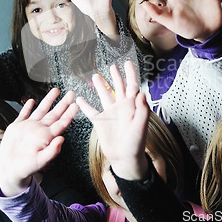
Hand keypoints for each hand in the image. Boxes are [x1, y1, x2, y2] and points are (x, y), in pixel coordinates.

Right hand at [0, 89, 76, 196]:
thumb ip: (52, 151)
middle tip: (71, 93)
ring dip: (48, 100)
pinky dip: (27, 107)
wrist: (10, 169)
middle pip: (54, 113)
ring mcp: (29, 127)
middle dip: (63, 103)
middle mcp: (40, 129)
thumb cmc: (27, 167)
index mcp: (47, 136)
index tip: (76, 105)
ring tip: (56, 90)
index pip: (61, 122)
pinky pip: (23, 114)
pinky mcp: (17, 127)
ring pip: (41, 110)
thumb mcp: (41, 161)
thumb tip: (62, 139)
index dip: (69, 113)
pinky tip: (32, 101)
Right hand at [76, 61, 149, 179]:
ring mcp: (110, 114)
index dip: (130, 74)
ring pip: (104, 95)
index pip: (131, 86)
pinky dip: (84, 105)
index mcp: (131, 106)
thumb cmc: (136, 143)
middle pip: (118, 87)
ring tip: (96, 76)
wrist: (124, 158)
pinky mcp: (100, 122)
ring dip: (100, 86)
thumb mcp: (140, 127)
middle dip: (116, 76)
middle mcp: (121, 107)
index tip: (127, 63)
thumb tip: (142, 92)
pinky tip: (79, 99)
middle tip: (112, 66)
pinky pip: (91, 111)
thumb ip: (142, 110)